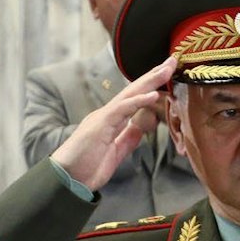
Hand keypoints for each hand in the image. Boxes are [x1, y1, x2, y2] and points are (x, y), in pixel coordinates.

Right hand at [50, 57, 175, 190]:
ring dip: (149, 81)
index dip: (152, 86)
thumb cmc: (88, 166)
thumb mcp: (116, 151)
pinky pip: (121, 110)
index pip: (136, 98)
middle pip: (134, 90)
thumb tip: (142, 126)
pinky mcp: (100, 125)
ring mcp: (103, 118)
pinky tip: (152, 94)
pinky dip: (137, 101)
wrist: (67, 179)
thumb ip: (129, 137)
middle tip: (172, 60)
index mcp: (113, 120)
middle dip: (154, 75)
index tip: (168, 74)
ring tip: (166, 69)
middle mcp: (108, 114)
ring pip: (129, 94)